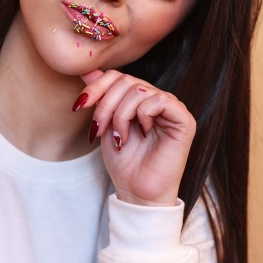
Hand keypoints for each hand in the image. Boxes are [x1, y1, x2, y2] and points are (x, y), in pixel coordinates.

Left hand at [77, 70, 195, 206]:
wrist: (137, 192)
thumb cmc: (124, 162)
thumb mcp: (105, 125)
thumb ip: (101, 98)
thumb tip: (86, 71)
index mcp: (140, 99)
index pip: (118, 76)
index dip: (97, 86)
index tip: (79, 106)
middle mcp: (157, 100)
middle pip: (126, 80)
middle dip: (105, 104)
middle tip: (99, 128)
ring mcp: (172, 108)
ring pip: (139, 90)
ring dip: (121, 115)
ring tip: (120, 138)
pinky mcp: (184, 120)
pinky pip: (159, 100)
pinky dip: (143, 115)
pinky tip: (144, 132)